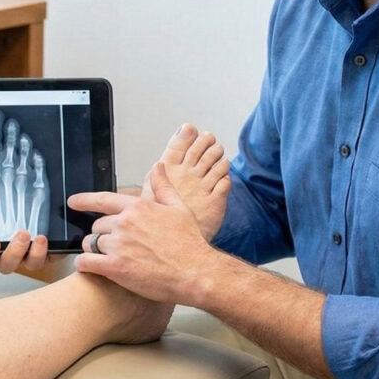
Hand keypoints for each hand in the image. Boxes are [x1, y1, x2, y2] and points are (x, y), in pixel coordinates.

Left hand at [69, 163, 219, 304]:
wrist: (196, 272)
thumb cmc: (189, 242)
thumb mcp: (178, 208)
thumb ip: (163, 186)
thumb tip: (158, 167)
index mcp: (137, 207)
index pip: (103, 199)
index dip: (84, 200)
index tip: (73, 202)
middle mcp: (124, 223)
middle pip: (97, 226)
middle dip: (101, 234)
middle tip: (113, 245)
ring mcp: (118, 245)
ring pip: (91, 244)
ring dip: (94, 251)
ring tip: (106, 258)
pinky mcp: (115, 268)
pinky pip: (86, 263)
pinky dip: (84, 265)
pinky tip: (90, 268)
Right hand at [141, 124, 229, 240]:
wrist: (173, 247)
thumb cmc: (161, 217)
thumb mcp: (152, 187)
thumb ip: (166, 163)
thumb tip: (172, 145)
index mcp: (168, 169)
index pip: (183, 140)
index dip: (191, 134)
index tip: (194, 132)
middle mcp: (186, 175)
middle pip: (205, 146)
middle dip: (209, 142)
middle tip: (210, 143)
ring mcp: (201, 187)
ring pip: (218, 160)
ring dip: (220, 158)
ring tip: (218, 160)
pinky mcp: (215, 201)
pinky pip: (226, 180)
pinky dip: (225, 177)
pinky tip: (221, 179)